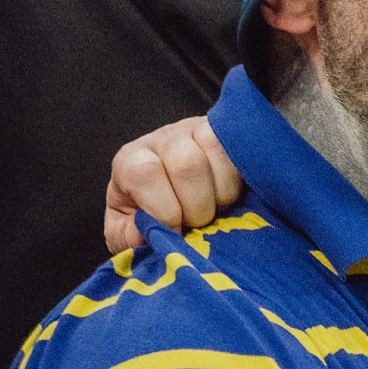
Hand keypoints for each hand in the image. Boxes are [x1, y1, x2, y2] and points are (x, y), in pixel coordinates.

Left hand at [104, 115, 241, 252]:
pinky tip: (229, 196)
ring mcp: (196, 131)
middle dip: (198, 206)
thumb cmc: (154, 218)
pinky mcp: (225, 134)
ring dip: (222, 194)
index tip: (176, 231)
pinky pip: (238, 148)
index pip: (144, 173)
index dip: (165, 211)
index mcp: (131, 161)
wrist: (179, 203)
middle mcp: (162, 139)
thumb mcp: (131, 234)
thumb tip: (143, 234)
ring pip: (215, 150)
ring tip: (215, 209)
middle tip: (198, 224)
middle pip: (186, 163)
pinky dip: (239, 180)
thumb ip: (129, 237)